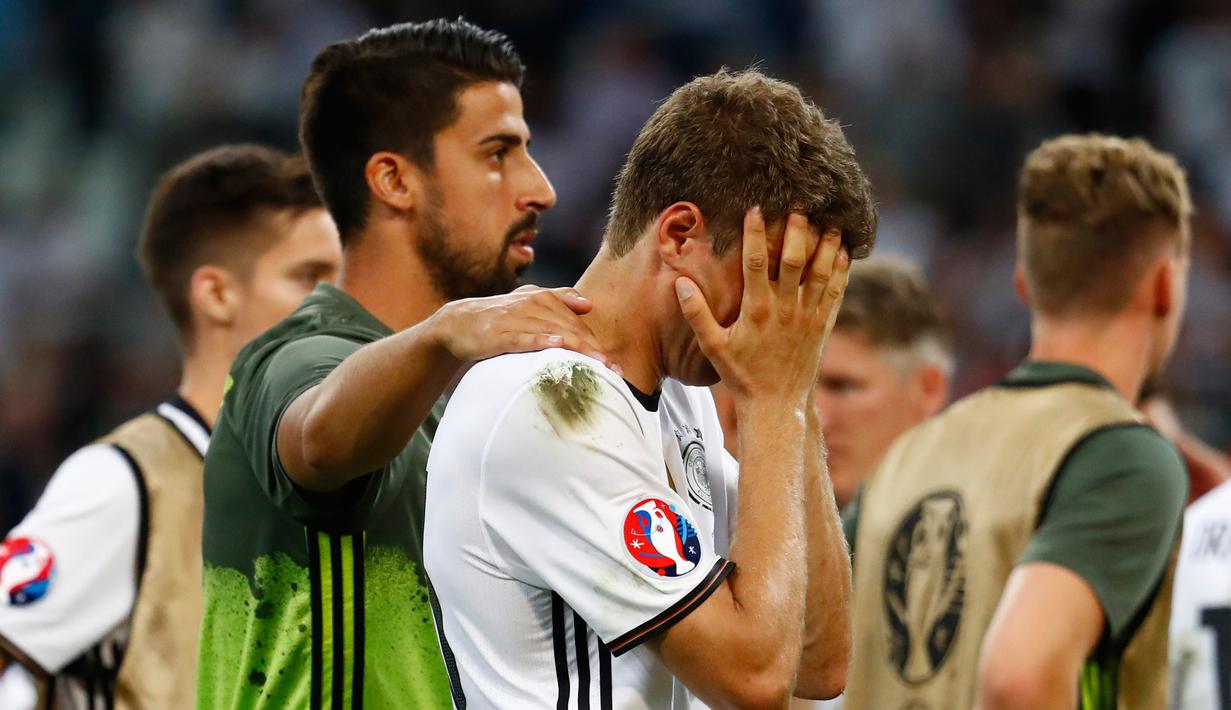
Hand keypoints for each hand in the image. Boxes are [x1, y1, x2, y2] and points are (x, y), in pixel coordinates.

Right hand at [430, 285, 608, 364]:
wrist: (457, 323)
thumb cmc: (499, 317)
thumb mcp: (528, 302)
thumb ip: (558, 298)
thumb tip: (588, 304)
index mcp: (541, 297)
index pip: (575, 322)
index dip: (595, 342)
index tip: (614, 364)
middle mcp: (530, 304)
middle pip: (568, 328)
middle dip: (592, 349)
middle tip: (612, 369)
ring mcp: (513, 319)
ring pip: (551, 332)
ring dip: (576, 348)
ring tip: (596, 363)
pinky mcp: (496, 334)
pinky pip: (521, 338)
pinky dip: (539, 340)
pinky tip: (556, 346)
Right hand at [675, 208, 849, 409]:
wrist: (777, 405)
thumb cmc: (742, 376)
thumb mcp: (713, 347)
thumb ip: (696, 314)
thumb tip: (680, 283)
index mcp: (756, 309)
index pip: (754, 261)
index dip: (755, 233)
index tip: (756, 208)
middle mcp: (784, 309)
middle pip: (793, 259)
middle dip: (796, 230)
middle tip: (799, 206)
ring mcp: (807, 317)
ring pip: (820, 272)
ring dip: (825, 244)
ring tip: (829, 221)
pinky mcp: (822, 326)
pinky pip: (835, 292)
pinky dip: (840, 270)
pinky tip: (842, 252)